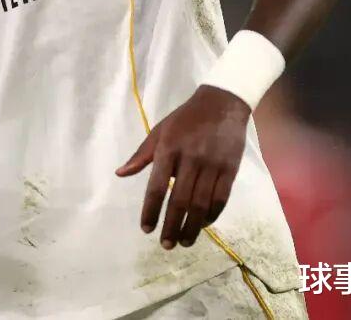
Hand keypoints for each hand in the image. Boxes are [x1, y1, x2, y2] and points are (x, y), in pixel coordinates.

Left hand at [115, 85, 249, 248]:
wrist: (222, 104)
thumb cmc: (185, 119)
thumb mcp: (159, 131)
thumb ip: (141, 155)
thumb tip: (120, 173)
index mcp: (168, 149)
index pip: (157, 186)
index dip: (151, 210)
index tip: (146, 229)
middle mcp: (190, 159)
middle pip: (180, 200)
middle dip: (171, 226)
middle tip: (165, 245)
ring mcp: (212, 165)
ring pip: (201, 204)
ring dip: (192, 227)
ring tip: (184, 242)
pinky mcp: (230, 170)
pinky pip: (221, 199)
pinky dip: (211, 215)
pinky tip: (203, 224)